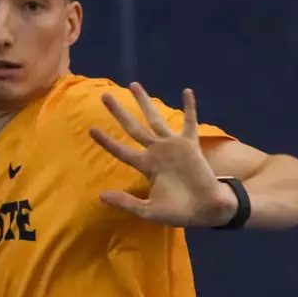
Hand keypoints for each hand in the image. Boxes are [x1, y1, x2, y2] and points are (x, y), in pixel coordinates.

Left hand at [88, 83, 238, 227]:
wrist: (206, 210)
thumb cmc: (179, 211)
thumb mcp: (149, 211)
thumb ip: (127, 203)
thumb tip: (100, 196)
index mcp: (147, 167)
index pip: (122, 151)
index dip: (107, 141)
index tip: (91, 130)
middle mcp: (157, 152)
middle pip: (133, 128)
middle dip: (119, 112)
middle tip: (104, 96)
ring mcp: (173, 146)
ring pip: (156, 119)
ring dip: (145, 102)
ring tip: (133, 85)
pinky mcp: (190, 145)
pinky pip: (190, 123)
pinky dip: (190, 108)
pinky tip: (187, 91)